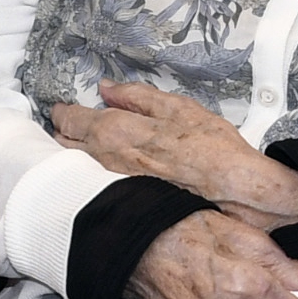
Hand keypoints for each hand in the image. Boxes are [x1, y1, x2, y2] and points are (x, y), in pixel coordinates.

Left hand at [52, 80, 297, 229]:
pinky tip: (103, 180)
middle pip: (60, 145)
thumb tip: (106, 89)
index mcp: (113, 131)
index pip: (67, 118)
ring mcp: (107, 189)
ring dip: (73, 159)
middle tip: (76, 129)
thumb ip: (137, 97)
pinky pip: (89, 191)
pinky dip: (87, 181)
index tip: (68, 111)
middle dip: (64, 135)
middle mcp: (102, 162)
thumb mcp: (179, 109)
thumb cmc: (212, 150)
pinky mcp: (118, 210)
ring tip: (88, 153)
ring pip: (72, 169)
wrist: (237, 197)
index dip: (64, 112)